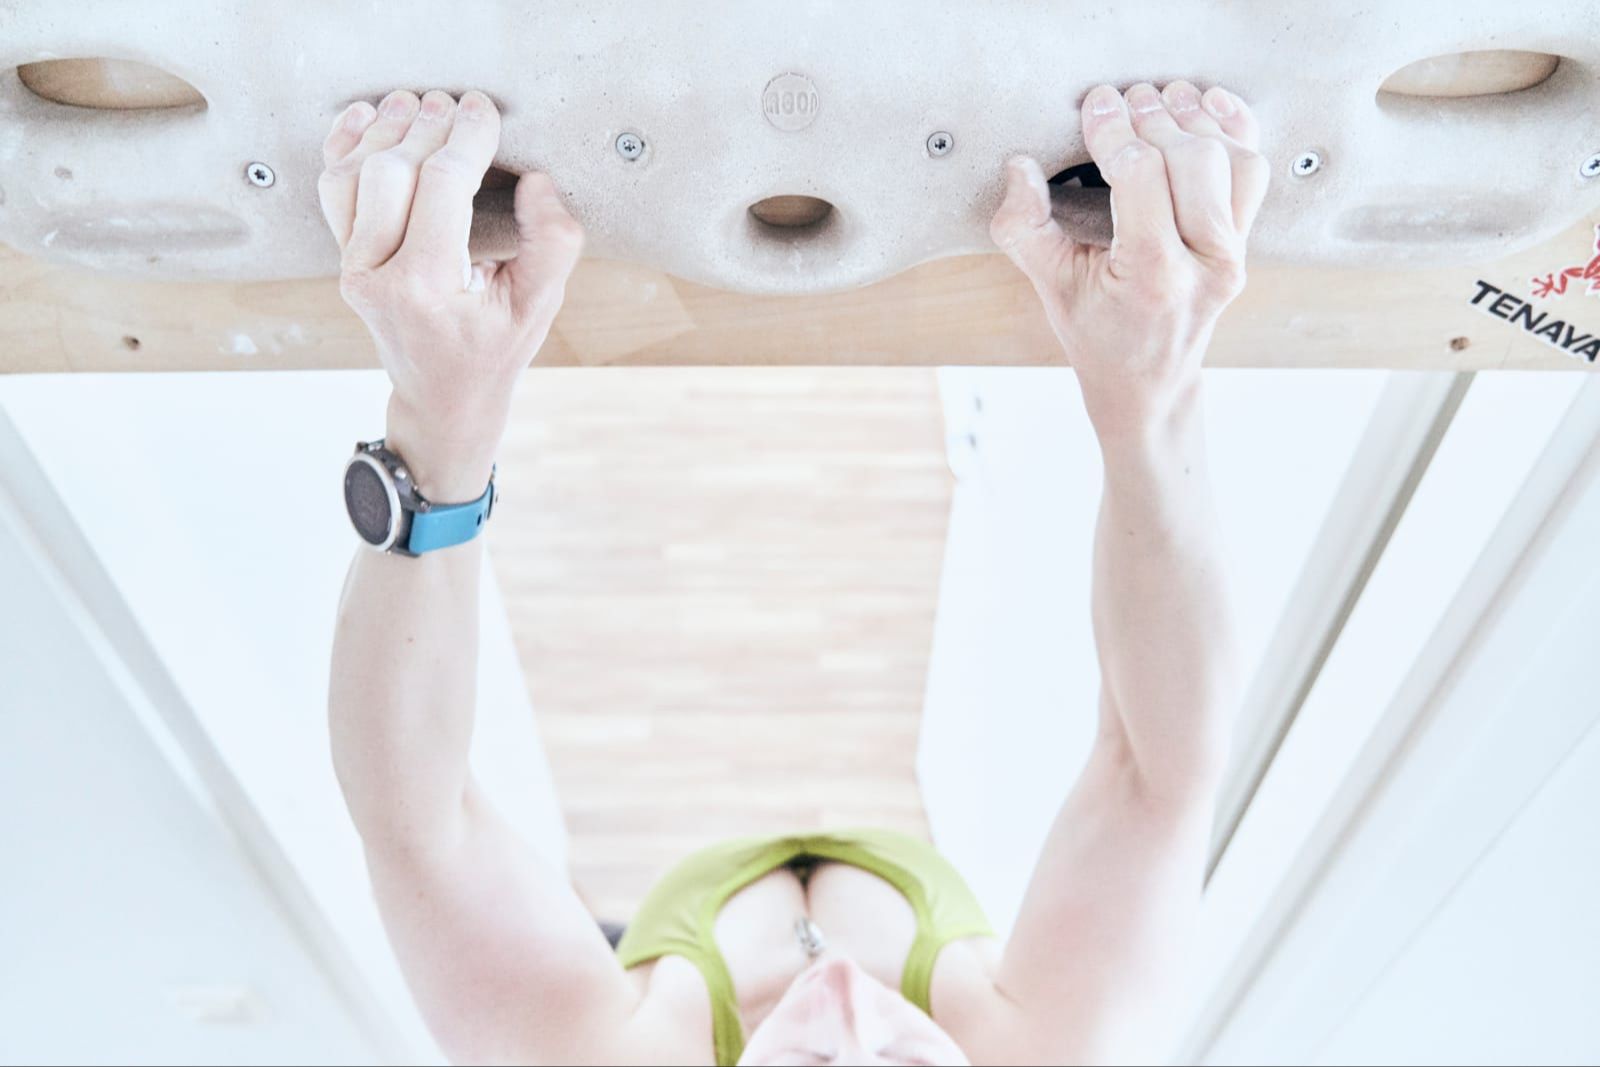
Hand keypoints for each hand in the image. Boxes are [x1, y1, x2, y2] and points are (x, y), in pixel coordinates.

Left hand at [318, 89, 583, 499]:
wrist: (442, 400)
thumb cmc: (493, 353)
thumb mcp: (539, 306)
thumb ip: (552, 243)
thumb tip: (535, 180)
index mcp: (427, 287)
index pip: (441, 187)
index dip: (465, 138)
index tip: (485, 109)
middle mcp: (377, 276)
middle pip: (392, 172)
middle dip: (427, 127)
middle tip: (456, 102)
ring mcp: (353, 269)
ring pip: (353, 176)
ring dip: (384, 131)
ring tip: (416, 102)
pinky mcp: (344, 260)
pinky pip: (332, 191)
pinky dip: (343, 147)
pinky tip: (364, 116)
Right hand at [990, 81, 1267, 431]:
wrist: (1147, 383)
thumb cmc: (1097, 335)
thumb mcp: (1050, 287)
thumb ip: (1025, 228)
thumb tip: (1019, 166)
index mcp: (1153, 276)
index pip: (1142, 176)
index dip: (1114, 131)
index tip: (1094, 105)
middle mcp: (1205, 263)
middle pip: (1192, 160)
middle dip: (1153, 119)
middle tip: (1122, 98)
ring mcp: (1232, 254)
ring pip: (1231, 160)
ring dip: (1195, 121)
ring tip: (1159, 98)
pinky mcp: (1244, 243)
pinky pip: (1254, 174)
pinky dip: (1237, 131)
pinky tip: (1210, 104)